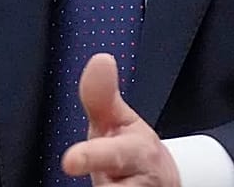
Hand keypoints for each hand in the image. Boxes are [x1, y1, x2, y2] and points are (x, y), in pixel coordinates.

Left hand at [62, 54, 181, 186]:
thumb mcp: (120, 124)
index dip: (91, 157)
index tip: (69, 160)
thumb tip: (99, 59)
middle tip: (84, 170)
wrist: (164, 184)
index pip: (113, 154)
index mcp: (137, 152)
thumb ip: (101, 97)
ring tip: (101, 184)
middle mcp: (140, 185)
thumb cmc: (131, 152)